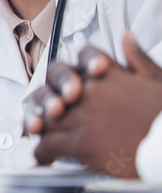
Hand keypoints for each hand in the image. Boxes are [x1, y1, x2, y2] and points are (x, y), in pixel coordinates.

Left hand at [31, 31, 161, 177]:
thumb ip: (137, 59)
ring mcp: (82, 117)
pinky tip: (45, 156)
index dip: (80, 67)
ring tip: (43, 135)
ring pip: (46, 117)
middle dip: (50, 100)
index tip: (76, 83)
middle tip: (53, 112)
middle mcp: (90, 91)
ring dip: (42, 126)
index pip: (82, 56)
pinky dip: (42, 152)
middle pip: (55, 88)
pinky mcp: (79, 143)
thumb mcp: (158, 81)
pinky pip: (47, 144)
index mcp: (109, 73)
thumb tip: (126, 36)